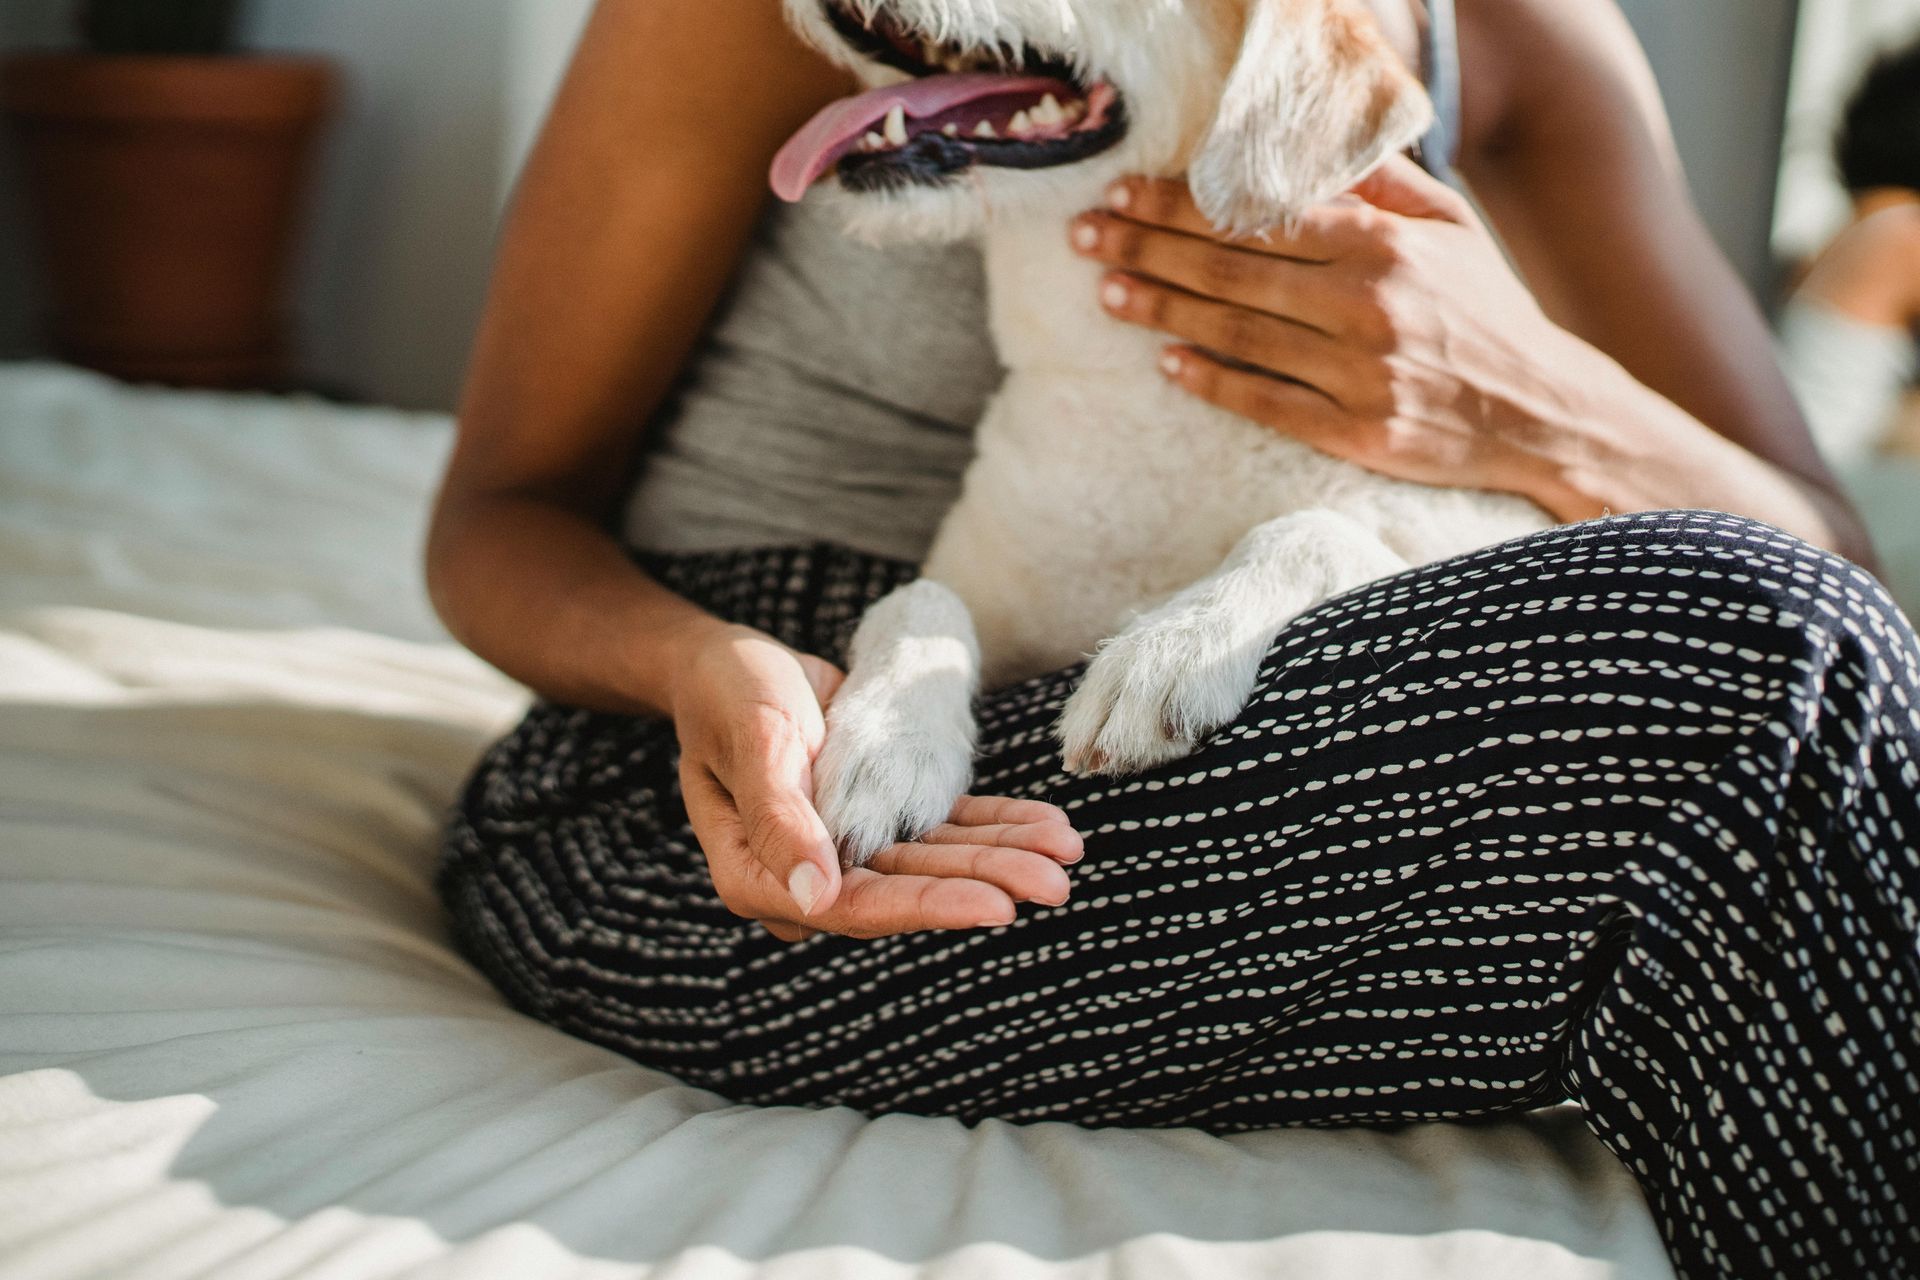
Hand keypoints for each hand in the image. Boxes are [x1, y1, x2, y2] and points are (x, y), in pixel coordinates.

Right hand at [670, 623, 1080, 941]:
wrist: (726, 661)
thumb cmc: (729, 695)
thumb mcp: (754, 742)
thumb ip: (781, 819)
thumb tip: (816, 898)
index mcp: (758, 875)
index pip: (853, 906)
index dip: (926, 908)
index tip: (996, 906)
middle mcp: (806, 875)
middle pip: (906, 891)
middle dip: (984, 884)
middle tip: (1055, 885)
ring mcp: (845, 849)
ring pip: (933, 862)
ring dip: (1001, 857)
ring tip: (1064, 855)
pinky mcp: (877, 818)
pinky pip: (941, 829)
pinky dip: (992, 826)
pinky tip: (1044, 827)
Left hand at [1070, 155, 1598, 517]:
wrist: (1546, 413)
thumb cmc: (1487, 312)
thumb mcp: (1451, 231)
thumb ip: (1379, 187)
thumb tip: (1310, 146)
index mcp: (1383, 245)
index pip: (1259, 215)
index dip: (1182, 204)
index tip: (1124, 192)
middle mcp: (1366, 305)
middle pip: (1232, 270)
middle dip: (1147, 249)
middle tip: (1086, 236)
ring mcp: (1358, 374)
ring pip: (1238, 334)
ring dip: (1163, 311)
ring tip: (1107, 293)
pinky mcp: (1355, 433)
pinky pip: (1266, 403)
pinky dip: (1213, 382)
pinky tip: (1167, 363)